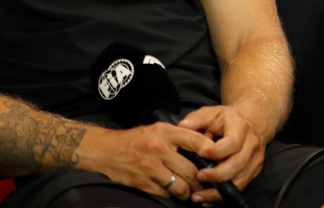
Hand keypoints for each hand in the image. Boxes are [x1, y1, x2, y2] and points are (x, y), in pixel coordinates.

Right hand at [84, 121, 209, 199]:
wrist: (106, 150)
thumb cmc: (136, 139)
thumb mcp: (158, 129)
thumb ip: (179, 135)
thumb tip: (204, 144)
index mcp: (166, 132)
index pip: (196, 141)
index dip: (211, 152)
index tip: (217, 160)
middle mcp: (159, 149)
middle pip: (191, 170)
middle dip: (202, 180)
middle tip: (208, 184)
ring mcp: (150, 167)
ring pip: (180, 186)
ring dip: (189, 192)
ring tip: (192, 192)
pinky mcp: (142, 182)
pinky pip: (164, 193)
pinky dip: (172, 195)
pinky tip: (175, 193)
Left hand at [179, 105, 266, 201]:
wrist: (252, 122)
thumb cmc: (228, 119)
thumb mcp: (213, 112)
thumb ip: (197, 118)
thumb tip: (183, 125)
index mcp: (241, 128)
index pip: (233, 142)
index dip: (217, 151)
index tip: (201, 153)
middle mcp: (252, 144)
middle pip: (238, 164)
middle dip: (217, 175)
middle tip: (198, 177)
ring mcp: (255, 160)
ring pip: (240, 181)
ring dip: (218, 192)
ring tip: (198, 196)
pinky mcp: (254, 171)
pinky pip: (239, 188)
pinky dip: (222, 197)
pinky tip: (206, 200)